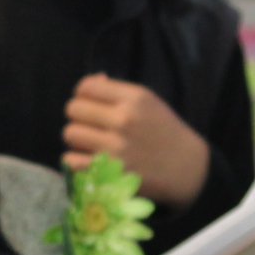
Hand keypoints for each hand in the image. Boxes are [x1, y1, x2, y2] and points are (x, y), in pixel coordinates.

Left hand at [62, 74, 211, 208]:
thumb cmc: (162, 131)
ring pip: (70, 133)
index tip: (92, 104)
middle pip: (73, 108)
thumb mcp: (147, 101)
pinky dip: (76, 160)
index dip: (83, 95)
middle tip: (91, 125)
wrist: (185, 167)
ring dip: (77, 138)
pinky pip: (71, 160)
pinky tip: (89, 159)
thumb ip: (116, 91)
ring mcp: (115, 147)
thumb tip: (89, 83)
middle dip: (79, 116)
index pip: (85, 87)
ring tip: (90, 142)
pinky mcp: (109, 171)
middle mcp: (124, 119)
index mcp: (134, 98)